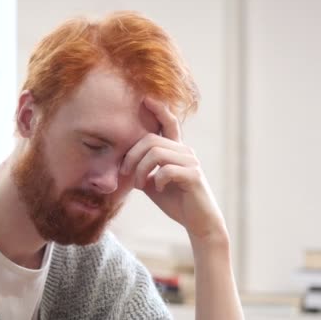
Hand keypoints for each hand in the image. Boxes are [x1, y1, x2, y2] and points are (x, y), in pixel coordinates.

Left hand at [120, 97, 226, 241]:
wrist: (198, 222)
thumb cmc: (175, 201)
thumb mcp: (152, 182)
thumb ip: (141, 169)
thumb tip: (122, 162)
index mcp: (176, 150)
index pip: (168, 123)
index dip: (158, 109)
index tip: (145, 98)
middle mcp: (185, 152)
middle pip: (150, 140)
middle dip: (131, 155)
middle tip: (124, 173)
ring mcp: (191, 162)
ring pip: (156, 153)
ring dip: (139, 169)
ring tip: (138, 184)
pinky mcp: (194, 176)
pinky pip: (166, 170)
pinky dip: (155, 179)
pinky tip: (156, 188)